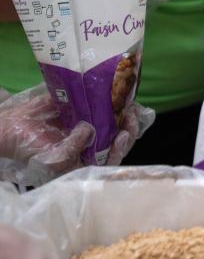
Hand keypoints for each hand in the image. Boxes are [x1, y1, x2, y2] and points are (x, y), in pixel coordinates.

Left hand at [0, 85, 153, 185]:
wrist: (5, 126)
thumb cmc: (34, 115)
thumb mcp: (67, 101)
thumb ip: (88, 100)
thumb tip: (114, 91)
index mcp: (89, 137)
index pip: (116, 135)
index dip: (130, 124)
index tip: (135, 109)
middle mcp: (84, 152)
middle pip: (116, 150)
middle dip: (130, 135)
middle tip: (132, 119)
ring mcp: (73, 162)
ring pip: (105, 162)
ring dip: (119, 147)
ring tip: (124, 132)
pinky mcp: (59, 167)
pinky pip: (77, 158)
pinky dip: (82, 142)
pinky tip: (86, 129)